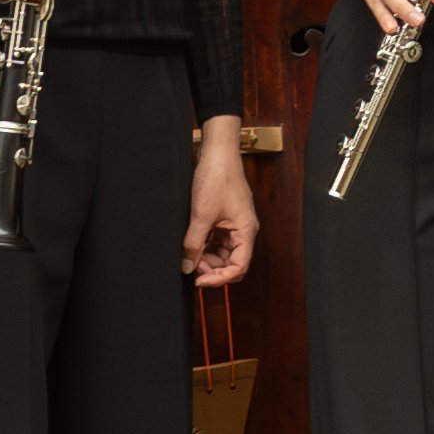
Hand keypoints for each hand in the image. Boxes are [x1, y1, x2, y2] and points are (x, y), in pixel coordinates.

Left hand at [183, 127, 256, 289]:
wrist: (218, 153)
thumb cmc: (217, 178)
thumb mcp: (201, 215)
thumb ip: (194, 244)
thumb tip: (187, 267)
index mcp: (246, 231)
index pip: (239, 267)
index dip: (219, 279)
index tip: (198, 281)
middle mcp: (243, 231)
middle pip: (232, 263)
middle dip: (212, 269)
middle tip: (190, 266)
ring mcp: (234, 225)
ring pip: (223, 254)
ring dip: (207, 259)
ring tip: (189, 255)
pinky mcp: (224, 219)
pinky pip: (217, 241)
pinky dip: (205, 246)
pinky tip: (192, 244)